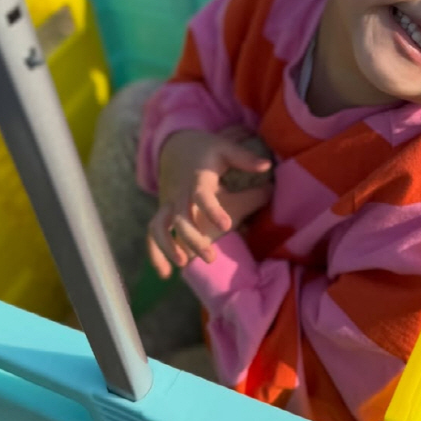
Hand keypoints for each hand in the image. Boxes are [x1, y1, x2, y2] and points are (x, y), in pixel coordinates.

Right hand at [147, 127, 271, 277]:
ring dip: (169, 246)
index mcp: (197, 179)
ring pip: (160, 226)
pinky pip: (153, 234)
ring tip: (183, 264)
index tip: (226, 225)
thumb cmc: (207, 151)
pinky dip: (155, 253)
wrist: (177, 146)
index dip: (212, 209)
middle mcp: (180, 194)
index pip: (201, 195)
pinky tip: (165, 274)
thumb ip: (245, 159)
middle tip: (211, 258)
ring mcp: (168, 204)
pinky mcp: (163, 213)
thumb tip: (267, 166)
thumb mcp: (225, 150)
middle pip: (181, 218)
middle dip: (193, 239)